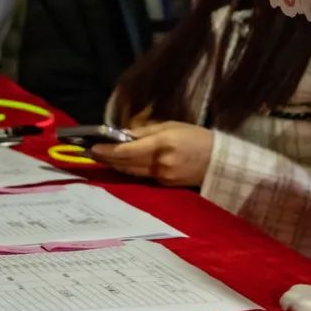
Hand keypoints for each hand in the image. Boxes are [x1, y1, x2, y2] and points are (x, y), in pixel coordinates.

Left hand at [90, 122, 213, 186]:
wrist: (220, 161)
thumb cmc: (197, 137)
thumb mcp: (172, 126)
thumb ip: (146, 131)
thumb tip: (123, 134)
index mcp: (162, 144)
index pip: (128, 151)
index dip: (108, 150)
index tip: (93, 147)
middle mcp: (160, 163)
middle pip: (126, 163)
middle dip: (107, 158)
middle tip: (91, 152)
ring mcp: (162, 177)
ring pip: (131, 172)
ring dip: (115, 165)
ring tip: (101, 158)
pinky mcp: (165, 185)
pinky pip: (142, 176)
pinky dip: (130, 170)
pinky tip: (120, 164)